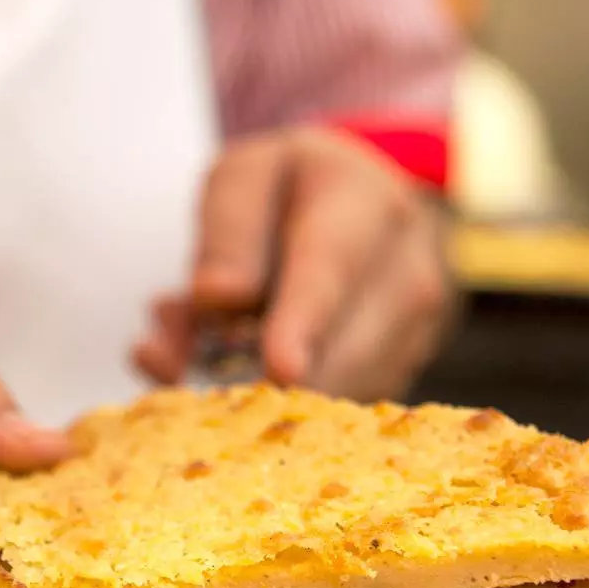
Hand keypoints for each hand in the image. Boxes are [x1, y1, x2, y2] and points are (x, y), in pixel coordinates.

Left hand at [135, 128, 452, 400]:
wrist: (362, 206)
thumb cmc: (291, 189)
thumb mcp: (245, 175)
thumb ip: (228, 228)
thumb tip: (218, 297)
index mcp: (367, 206)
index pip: (331, 272)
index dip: (305, 324)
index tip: (282, 369)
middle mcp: (407, 274)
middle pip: (341, 350)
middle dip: (261, 374)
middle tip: (174, 362)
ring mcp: (413, 333)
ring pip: (334, 390)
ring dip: (259, 387)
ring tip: (206, 343)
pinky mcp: (398, 374)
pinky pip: (334, 412)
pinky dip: (277, 401)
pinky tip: (244, 364)